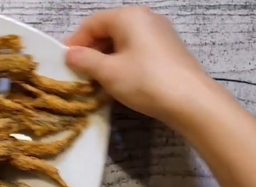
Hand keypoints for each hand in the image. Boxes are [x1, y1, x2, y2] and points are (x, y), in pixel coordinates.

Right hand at [65, 7, 215, 124]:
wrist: (191, 101)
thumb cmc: (145, 82)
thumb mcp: (108, 72)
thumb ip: (85, 60)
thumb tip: (70, 54)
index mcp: (129, 16)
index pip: (92, 23)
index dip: (75, 41)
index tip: (64, 61)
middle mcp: (146, 18)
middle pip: (109, 30)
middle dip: (91, 50)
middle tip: (79, 72)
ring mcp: (160, 33)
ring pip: (124, 41)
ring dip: (107, 58)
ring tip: (96, 79)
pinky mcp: (169, 50)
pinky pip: (138, 50)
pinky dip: (124, 61)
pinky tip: (120, 80)